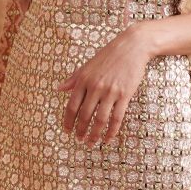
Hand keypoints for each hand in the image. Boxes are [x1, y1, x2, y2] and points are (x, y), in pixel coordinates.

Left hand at [55, 25, 152, 145]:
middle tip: (79, 140)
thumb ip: (73, 79)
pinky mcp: (124, 95)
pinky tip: (108, 138)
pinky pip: (117, 118)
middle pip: (84, 115)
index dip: (68, 121)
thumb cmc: (108, 55)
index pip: (72, 106)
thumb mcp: (87, 65)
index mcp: (83, 80)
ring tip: (91, 143)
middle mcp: (95, 87)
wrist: (131, 47)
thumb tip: (59, 89)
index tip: (67, 131)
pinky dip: (111, 131)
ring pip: (100, 119)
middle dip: (80, 131)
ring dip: (94, 134)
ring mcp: (110, 92)